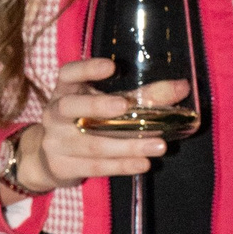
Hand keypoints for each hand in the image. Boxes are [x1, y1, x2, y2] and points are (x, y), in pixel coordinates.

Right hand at [12, 56, 187, 192]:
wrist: (50, 158)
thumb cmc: (85, 122)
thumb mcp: (106, 104)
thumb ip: (142, 95)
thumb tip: (183, 87)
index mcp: (65, 90)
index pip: (69, 73)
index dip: (87, 69)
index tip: (112, 66)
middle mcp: (55, 113)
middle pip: (71, 107)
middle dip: (97, 106)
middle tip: (124, 106)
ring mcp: (55, 142)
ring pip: (91, 144)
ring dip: (126, 145)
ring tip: (158, 146)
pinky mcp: (62, 166)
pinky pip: (95, 167)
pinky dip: (122, 165)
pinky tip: (143, 163)